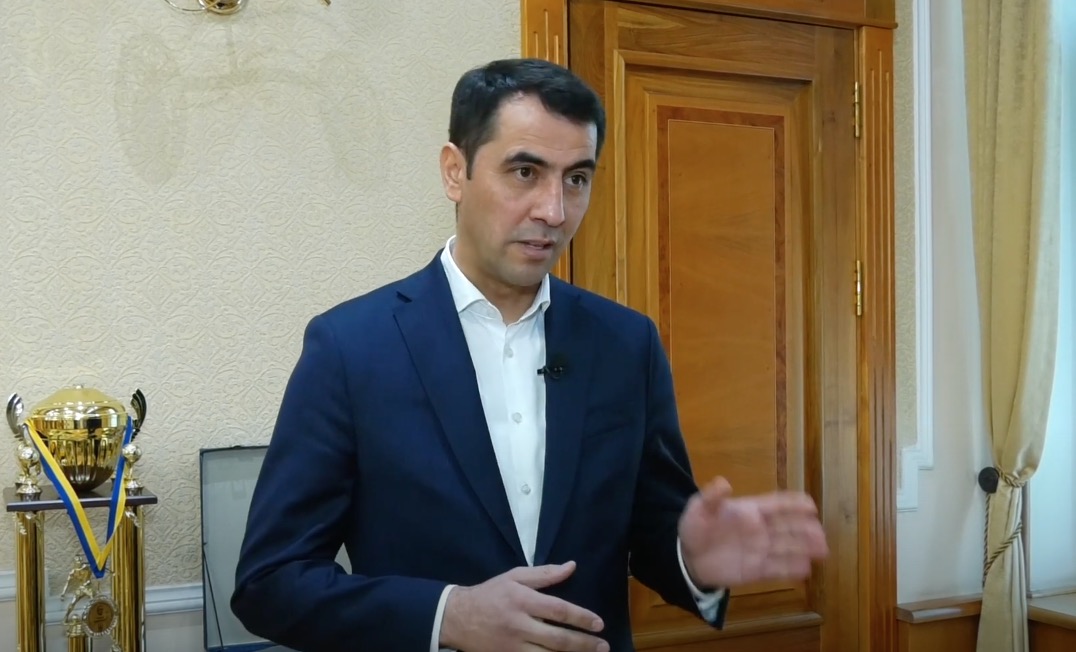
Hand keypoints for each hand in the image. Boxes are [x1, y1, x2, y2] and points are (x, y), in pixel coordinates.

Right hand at [439, 561, 608, 651]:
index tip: (598, 623)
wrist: (457, 618)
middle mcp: (520, 625)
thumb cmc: (490, 594)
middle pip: (558, 639)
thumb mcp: (514, 576)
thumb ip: (544, 574)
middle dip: (584, 644)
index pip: (558, 610)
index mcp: (522, 600)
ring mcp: (513, 646)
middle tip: (603, 646)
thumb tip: (571, 566)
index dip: (581, 617)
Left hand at [678, 477, 828, 587]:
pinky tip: (806, 570)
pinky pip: (777, 569)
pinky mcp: (757, 570)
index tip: (811, 505)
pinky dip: (791, 569)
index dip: (793, 504)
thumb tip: (723, 482)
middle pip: (788, 527)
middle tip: (821, 534)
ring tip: (822, 551)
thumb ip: (711, 497)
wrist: (688, 558)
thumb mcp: (699, 509)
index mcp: (750, 511)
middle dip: (805, 529)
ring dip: (805, 548)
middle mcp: (761, 530)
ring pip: (787, 548)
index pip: (776, 505)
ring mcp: (760, 551)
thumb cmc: (696, 528)